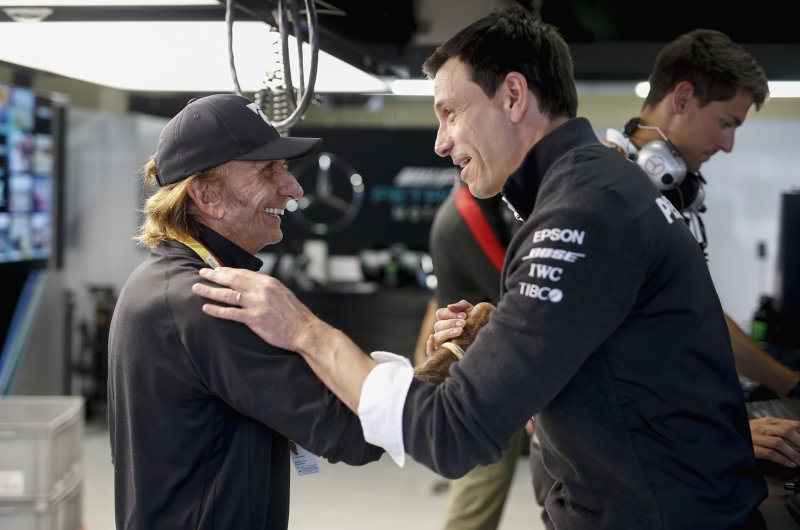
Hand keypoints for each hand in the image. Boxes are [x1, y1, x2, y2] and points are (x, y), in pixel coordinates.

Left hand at [192, 267, 317, 351]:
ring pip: (228, 294)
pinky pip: (231, 313)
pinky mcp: (255, 319)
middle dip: (215, 276)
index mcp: (268, 282)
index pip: (243, 273)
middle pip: (233, 279)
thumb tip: (252, 285)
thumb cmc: (294, 315)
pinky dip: (217, 310)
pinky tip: (206, 308)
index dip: (227, 271)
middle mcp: (262, 290)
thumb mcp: (282, 294)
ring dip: (210, 290)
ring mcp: (257, 304)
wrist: (304, 330)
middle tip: (202, 273)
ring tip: (197, 288)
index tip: (215, 270)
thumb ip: (266, 288)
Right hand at [425, 299, 471, 355]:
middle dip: (451, 323)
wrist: (483, 339)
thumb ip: (461, 306)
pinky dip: (429, 345)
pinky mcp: (441, 354)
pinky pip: (430, 351)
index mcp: (445, 319)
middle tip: (463, 324)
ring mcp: (440, 342)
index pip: (440, 314)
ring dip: (447, 333)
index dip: (450, 314)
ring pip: (437, 337)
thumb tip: (449, 307)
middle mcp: (441, 331)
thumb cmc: (476, 324)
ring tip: (460, 332)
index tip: (464, 316)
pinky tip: (432, 339)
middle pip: (438, 325)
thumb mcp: (470, 312)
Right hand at [749, 416, 799, 466]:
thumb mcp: (760, 427)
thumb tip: (796, 436)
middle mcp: (762, 427)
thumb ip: (776, 429)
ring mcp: (755, 437)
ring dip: (794, 454)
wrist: (725, 438)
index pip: (792, 424)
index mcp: (767, 422)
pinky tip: (790, 464)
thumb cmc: (744, 434)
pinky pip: (770, 453)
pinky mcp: (751, 449)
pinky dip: (782, 459)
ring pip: (779, 442)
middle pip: (787, 431)